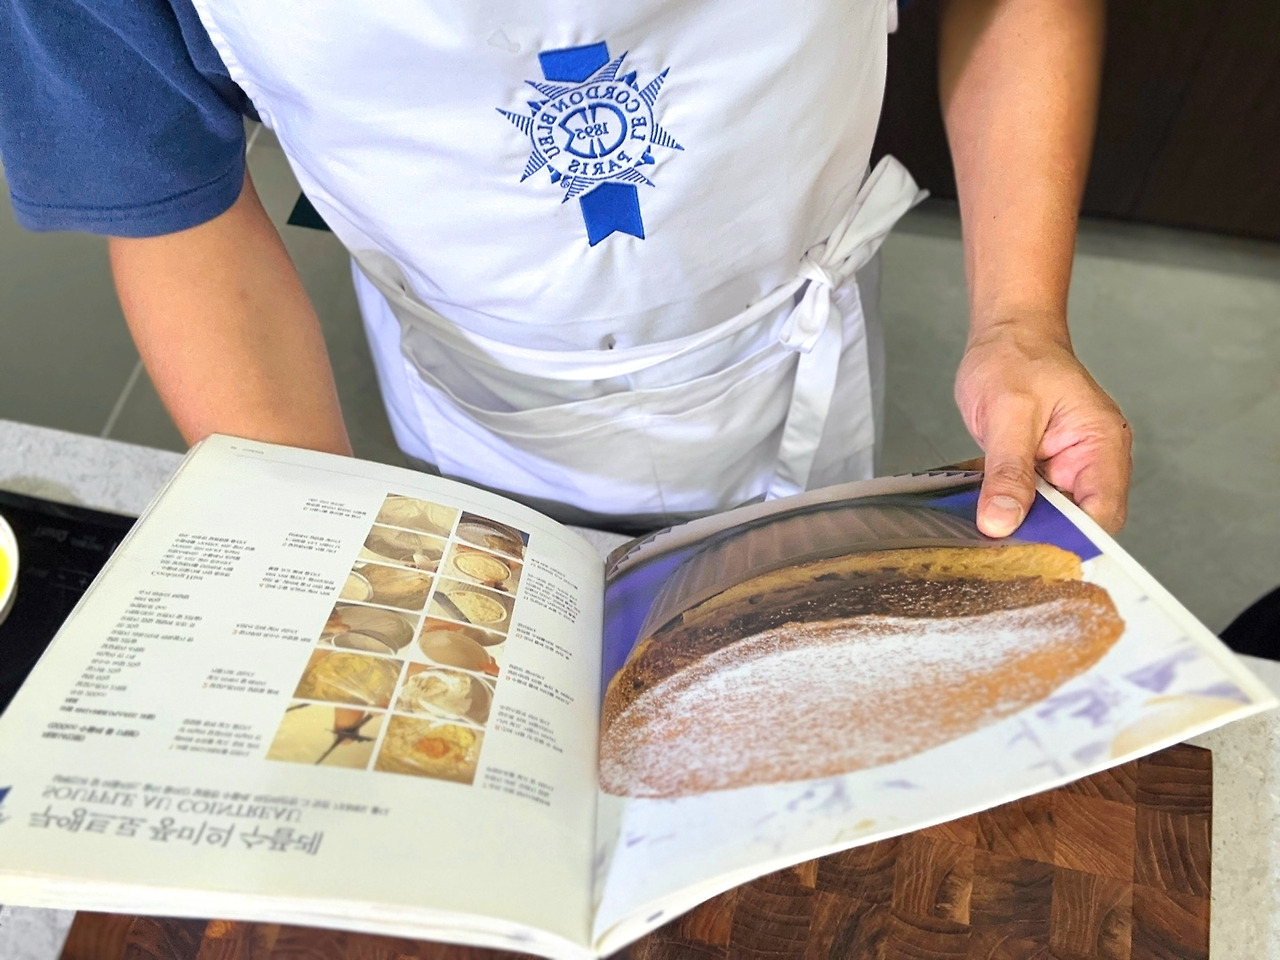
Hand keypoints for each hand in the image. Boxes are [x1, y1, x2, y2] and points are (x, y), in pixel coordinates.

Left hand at [954, 323, 1131, 537]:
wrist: (1005, 337)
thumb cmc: (1017, 357)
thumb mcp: (1009, 413)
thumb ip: (1008, 470)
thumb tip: (1002, 521)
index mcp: (1101, 445)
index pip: (1103, 512)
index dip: (1075, 541)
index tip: (1037, 557)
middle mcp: (1090, 463)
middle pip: (1078, 524)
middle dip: (1041, 540)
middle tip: (1000, 553)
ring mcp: (1063, 471)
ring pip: (1049, 520)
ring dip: (1019, 529)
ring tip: (986, 538)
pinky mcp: (1038, 474)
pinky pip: (1026, 506)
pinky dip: (1005, 512)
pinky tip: (980, 517)